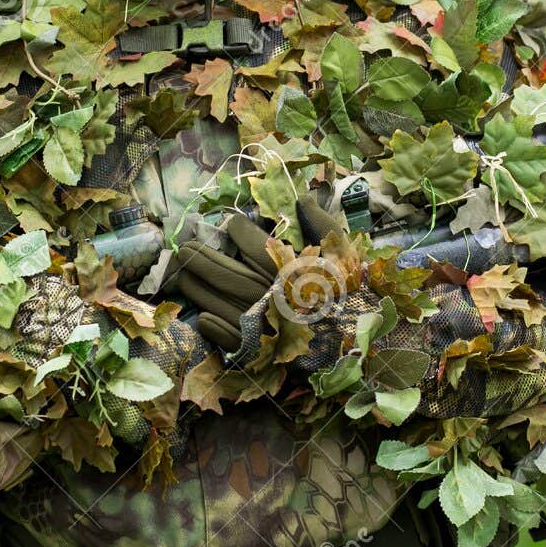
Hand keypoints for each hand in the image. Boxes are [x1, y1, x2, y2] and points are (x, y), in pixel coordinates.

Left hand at [170, 194, 344, 361]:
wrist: (361, 344)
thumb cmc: (352, 294)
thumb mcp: (342, 252)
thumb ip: (321, 223)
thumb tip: (303, 196)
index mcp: (289, 269)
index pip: (252, 243)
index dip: (238, 231)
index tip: (230, 225)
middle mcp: (269, 294)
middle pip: (227, 273)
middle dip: (203, 258)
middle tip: (185, 248)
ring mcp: (262, 324)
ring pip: (220, 302)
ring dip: (198, 288)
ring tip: (184, 275)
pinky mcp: (261, 350)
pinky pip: (228, 338)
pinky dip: (213, 328)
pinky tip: (201, 317)